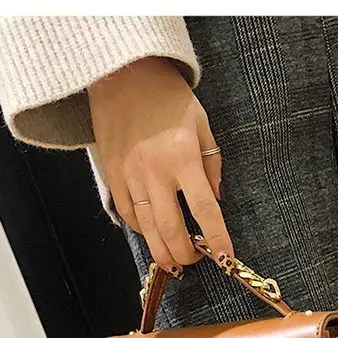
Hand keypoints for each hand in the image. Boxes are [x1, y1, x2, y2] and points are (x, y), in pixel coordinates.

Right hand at [88, 57, 232, 274]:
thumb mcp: (201, 124)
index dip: (216, 238)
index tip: (225, 259)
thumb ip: (211, 164)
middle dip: (185, 253)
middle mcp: (155, 172)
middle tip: (195, 260)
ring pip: (146, 229)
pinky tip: (152, 235)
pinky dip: (142, 230)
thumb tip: (215, 199)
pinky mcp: (112, 176)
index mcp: (183, 157)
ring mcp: (129, 176)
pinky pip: (128, 214)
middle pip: (171, 229)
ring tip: (174, 262)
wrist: (121, 74)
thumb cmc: (168, 98)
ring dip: (162, 252)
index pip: (204, 208)